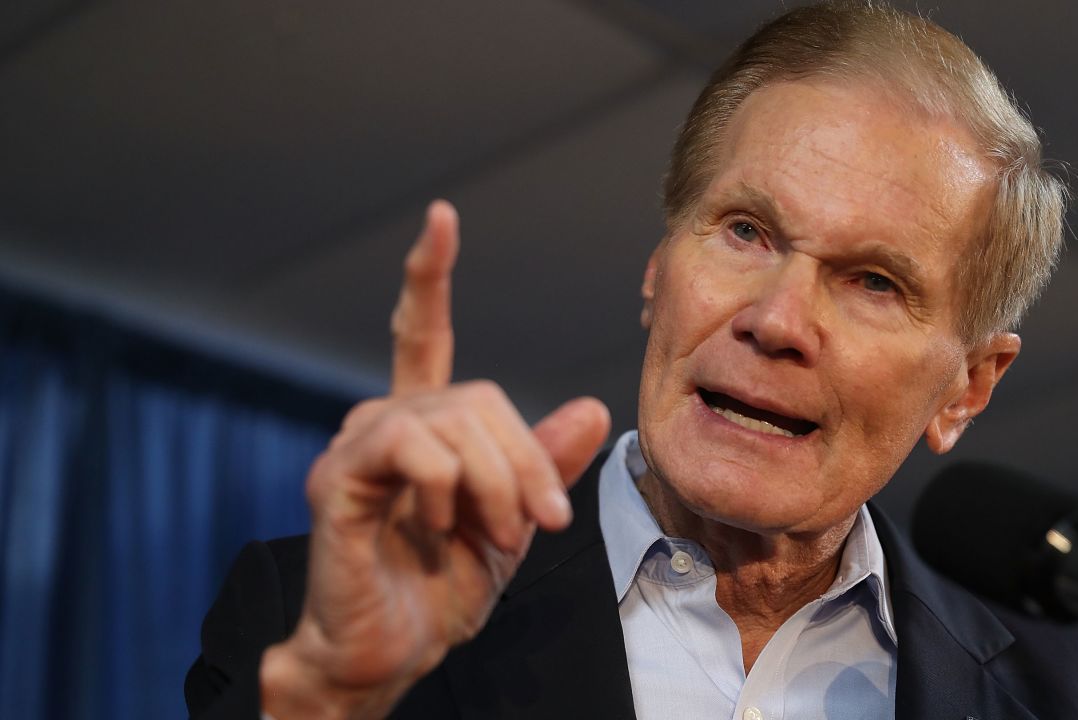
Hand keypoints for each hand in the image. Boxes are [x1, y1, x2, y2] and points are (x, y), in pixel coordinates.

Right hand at [260, 200, 610, 718]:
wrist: (390, 655)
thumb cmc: (440, 590)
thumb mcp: (512, 523)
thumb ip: (543, 466)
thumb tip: (592, 406)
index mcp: (421, 428)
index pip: (422, 335)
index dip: (430, 277)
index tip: (441, 217)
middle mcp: (382, 423)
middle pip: (478, 398)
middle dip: (525, 462)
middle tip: (539, 523)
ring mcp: (354, 449)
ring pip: (454, 420)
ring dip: (495, 484)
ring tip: (494, 536)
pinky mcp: (339, 482)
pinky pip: (411, 446)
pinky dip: (447, 485)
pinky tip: (441, 525)